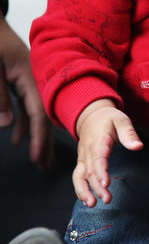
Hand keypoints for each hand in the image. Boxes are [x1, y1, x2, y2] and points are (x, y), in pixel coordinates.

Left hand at [0, 17, 53, 169]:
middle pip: (42, 115)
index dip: (39, 137)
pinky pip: (25, 105)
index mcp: (29, 77)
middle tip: (45, 166)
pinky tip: (16, 138)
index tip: (38, 158)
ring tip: (37, 159)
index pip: (38, 112)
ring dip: (35, 135)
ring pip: (35, 113)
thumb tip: (7, 125)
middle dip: (44, 142)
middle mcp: (32, 80)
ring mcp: (27, 79)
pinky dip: (23, 123)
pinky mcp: (19, 79)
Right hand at [73, 99, 142, 206]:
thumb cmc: (109, 119)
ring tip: (92, 205)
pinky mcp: (82, 164)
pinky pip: (78, 178)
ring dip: (84, 191)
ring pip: (79, 177)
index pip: (98, 158)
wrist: (91, 117)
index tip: (106, 184)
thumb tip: (138, 147)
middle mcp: (87, 152)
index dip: (100, 172)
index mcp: (98, 141)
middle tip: (107, 199)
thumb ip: (129, 133)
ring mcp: (82, 158)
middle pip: (89, 171)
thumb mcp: (121, 120)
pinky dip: (80, 190)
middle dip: (96, 187)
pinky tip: (87, 201)